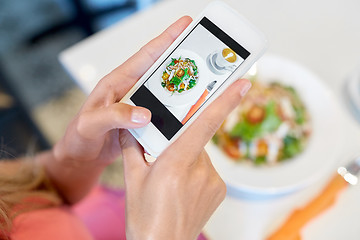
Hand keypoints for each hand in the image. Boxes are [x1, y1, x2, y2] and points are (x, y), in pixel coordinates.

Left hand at [43, 16, 193, 202]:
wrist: (81, 154)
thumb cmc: (79, 135)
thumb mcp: (91, 124)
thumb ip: (115, 116)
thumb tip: (145, 114)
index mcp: (117, 82)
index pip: (146, 56)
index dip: (166, 39)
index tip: (185, 25)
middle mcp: (130, 89)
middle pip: (160, 68)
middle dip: (182, 56)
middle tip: (204, 49)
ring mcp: (138, 103)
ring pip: (165, 88)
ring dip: (182, 83)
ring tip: (204, 77)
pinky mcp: (143, 118)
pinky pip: (164, 108)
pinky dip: (177, 106)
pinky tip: (190, 108)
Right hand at [121, 77, 250, 239]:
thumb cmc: (146, 218)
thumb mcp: (133, 179)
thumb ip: (132, 148)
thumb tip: (128, 127)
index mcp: (176, 163)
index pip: (205, 123)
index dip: (224, 101)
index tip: (241, 84)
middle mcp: (200, 171)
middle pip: (195, 138)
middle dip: (180, 141)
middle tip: (165, 159)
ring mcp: (213, 181)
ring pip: (200, 154)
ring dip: (187, 158)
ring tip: (171, 180)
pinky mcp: (219, 190)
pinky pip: (207, 169)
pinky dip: (196, 171)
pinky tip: (183, 187)